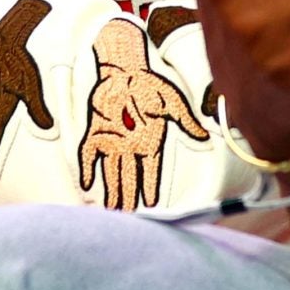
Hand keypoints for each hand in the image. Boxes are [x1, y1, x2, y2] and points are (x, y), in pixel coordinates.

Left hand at [78, 19, 211, 209]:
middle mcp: (131, 145)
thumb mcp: (172, 102)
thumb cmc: (150, 84)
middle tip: (128, 221)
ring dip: (111, 191)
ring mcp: (112, 140)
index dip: (150, 188)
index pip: (151, 171)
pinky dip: (87, 169)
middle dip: (129, 198)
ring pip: (111, 172)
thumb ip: (185, 121)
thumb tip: (204, 136)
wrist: (124, 68)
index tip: (152, 207)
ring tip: (111, 211)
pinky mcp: (95, 132)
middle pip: (130, 177)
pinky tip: (85, 186)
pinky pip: (89, 154)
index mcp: (150, 141)